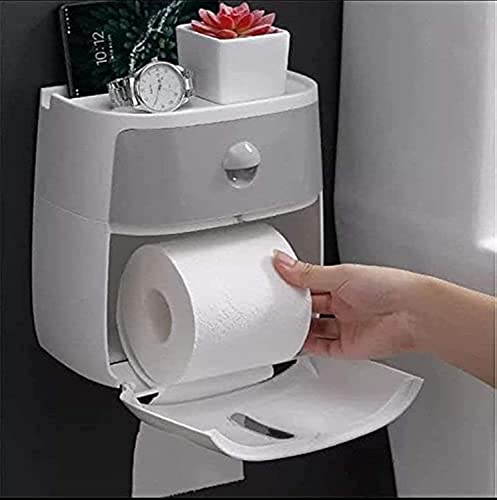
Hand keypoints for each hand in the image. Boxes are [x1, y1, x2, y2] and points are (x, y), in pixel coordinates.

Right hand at [273, 251, 420, 359]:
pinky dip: (307, 347)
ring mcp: (346, 326)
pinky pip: (322, 348)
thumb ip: (307, 273)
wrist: (414, 314)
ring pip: (314, 328)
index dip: (294, 283)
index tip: (276, 282)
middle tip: (275, 306)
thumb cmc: (389, 287)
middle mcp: (344, 304)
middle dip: (295, 307)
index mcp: (343, 282)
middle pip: (311, 307)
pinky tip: (296, 343)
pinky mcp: (348, 347)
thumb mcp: (340, 275)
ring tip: (281, 325)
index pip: (311, 282)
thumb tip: (282, 261)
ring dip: (299, 328)